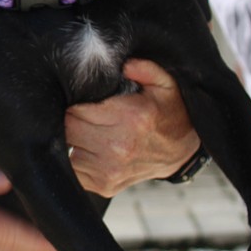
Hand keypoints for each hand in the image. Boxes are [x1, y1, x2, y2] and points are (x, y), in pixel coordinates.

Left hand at [65, 58, 199, 197]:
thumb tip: (125, 65)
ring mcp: (110, 170)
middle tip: (82, 113)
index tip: (81, 98)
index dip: (75, 101)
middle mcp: (118, 146)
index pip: (77, 108)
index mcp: (130, 117)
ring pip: (68, 148)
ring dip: (73, 139)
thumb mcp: (165, 84)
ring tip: (88, 130)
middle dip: (71, 118)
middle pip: (68, 127)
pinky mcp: (104, 186)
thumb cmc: (168, 114)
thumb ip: (146, 68)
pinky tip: (90, 148)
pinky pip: (74, 169)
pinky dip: (77, 157)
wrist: (181, 153)